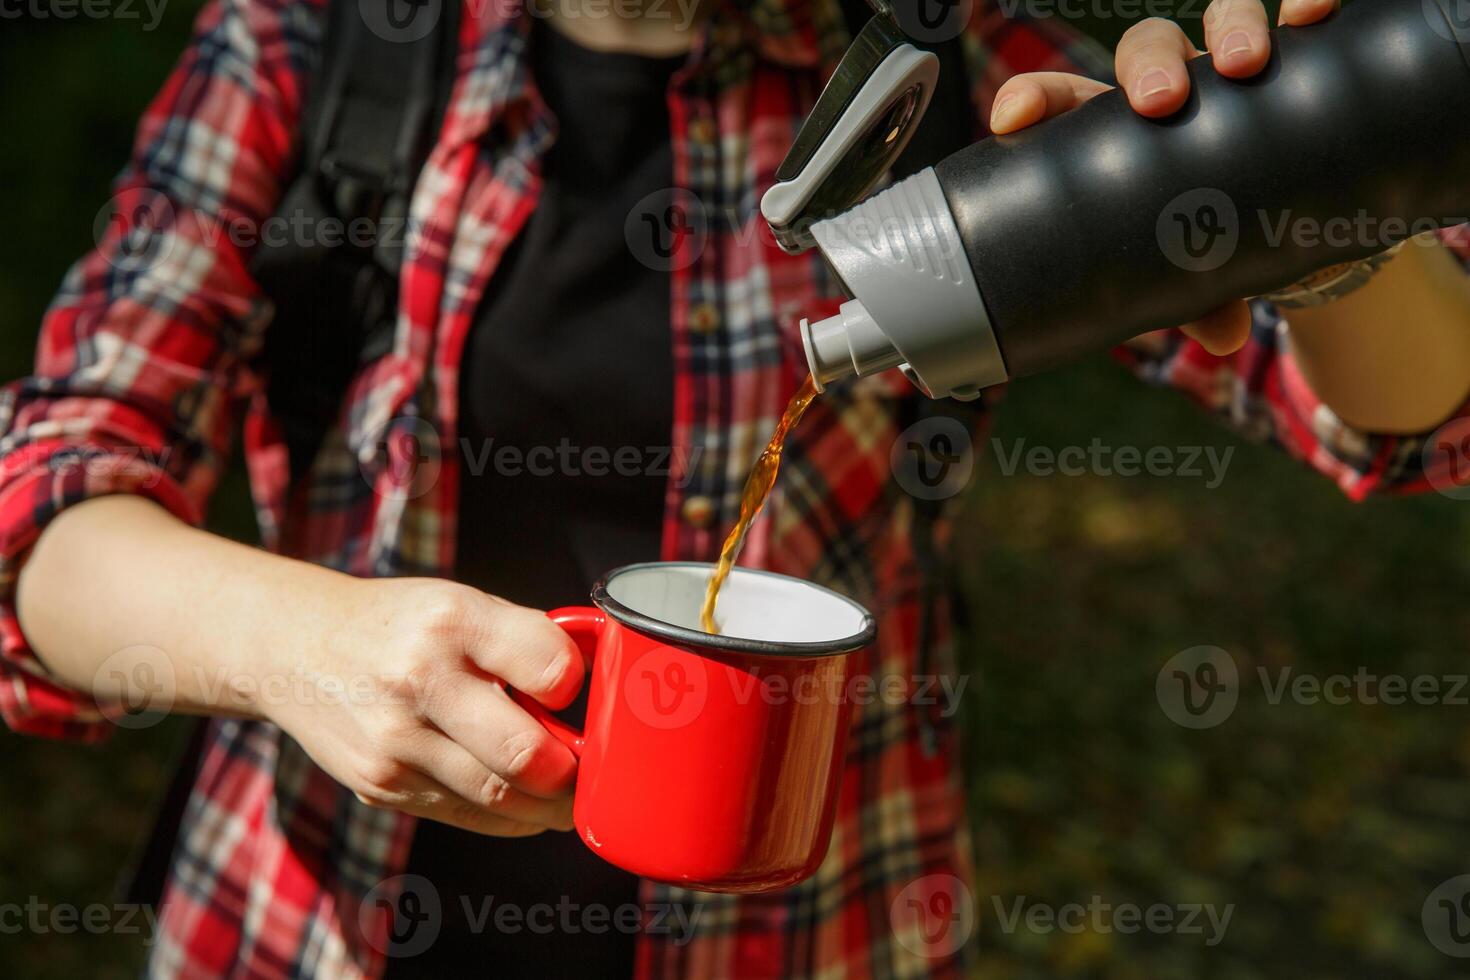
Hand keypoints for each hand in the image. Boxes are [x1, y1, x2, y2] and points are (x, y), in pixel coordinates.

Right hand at [262, 577, 583, 836]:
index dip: (576, 688)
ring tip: (571, 794)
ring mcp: (394, 741)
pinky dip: (511, 816)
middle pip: (524, 754)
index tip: (576, 695)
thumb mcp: (461, 604)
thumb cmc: (399, 626)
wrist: (294, 648)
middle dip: (572, 772)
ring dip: (550, 805)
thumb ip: (527, 641)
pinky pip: (467, 814)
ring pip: (500, 798)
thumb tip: (598, 688)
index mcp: (452, 621)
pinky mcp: (380, 785)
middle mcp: (419, 679)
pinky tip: (529, 803)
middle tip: (593, 770)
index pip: (549, 667)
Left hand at [987, 0, 1340, 355]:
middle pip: (1143, 48)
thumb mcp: (1204, 271)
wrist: (1298, 212)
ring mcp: (1232, 64)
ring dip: (1229, 26)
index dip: (1033, 100)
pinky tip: (1314, 16)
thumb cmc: (1220, 233)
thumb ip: (1204, 299)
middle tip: (1159, 101)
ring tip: (1244, 63)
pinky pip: (1300, 8)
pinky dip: (1309, 1)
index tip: (1012, 120)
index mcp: (1120, 132)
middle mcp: (1174, 86)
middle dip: (1147, 65)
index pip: (1061, 100)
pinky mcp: (1296, 52)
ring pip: (1217, 16)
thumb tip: (1226, 334)